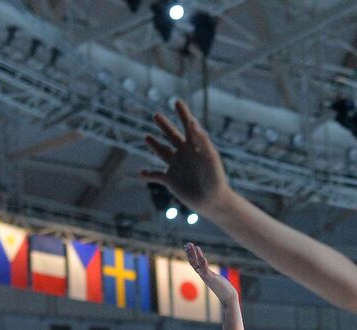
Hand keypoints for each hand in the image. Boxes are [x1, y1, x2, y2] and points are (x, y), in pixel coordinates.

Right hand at [141, 99, 231, 214]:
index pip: (188, 125)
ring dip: (154, 145)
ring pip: (162, 152)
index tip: (177, 101)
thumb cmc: (215, 179)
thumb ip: (202, 141)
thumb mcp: (210, 158)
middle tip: (156, 115)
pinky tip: (140, 173)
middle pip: (172, 136)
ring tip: (147, 137)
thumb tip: (193, 123)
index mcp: (195, 146)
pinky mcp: (171, 180)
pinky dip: (148, 174)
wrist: (213, 201)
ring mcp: (177, 166)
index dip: (183, 113)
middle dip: (164, 125)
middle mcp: (185, 154)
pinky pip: (156, 175)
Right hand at [185, 243, 239, 307]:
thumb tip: (210, 273)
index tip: (187, 246)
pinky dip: (203, 264)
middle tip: (187, 244)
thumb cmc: (224, 288)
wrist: (228, 297)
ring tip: (192, 246)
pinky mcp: (211, 279)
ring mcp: (206, 277)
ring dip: (194, 255)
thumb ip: (211, 275)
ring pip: (197, 265)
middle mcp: (203, 275)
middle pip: (193, 263)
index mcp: (203, 274)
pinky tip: (202, 257)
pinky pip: (205, 270)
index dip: (190, 255)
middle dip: (190, 253)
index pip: (194, 263)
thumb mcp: (215, 279)